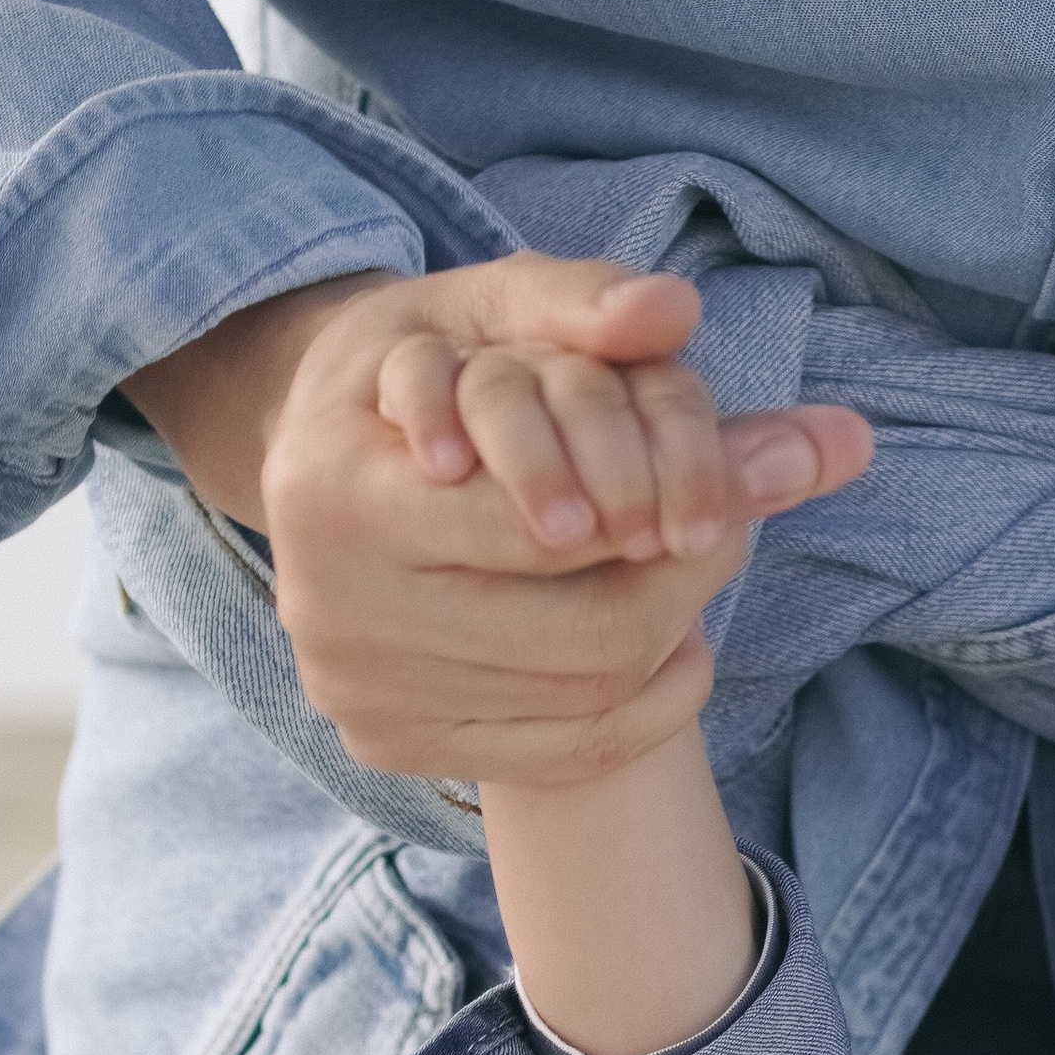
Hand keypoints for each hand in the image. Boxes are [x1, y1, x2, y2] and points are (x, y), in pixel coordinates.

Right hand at [124, 256, 871, 782]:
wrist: (327, 449)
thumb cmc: (426, 361)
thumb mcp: (492, 304)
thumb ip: (588, 301)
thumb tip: (676, 310)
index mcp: (336, 492)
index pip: (557, 528)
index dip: (665, 502)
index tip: (725, 477)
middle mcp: (331, 610)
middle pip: (589, 636)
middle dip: (687, 580)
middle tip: (726, 527)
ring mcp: (359, 692)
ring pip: (589, 699)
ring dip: (677, 632)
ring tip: (687, 567)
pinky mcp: (391, 743)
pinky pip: (567, 754)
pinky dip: (652, 703)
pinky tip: (673, 644)